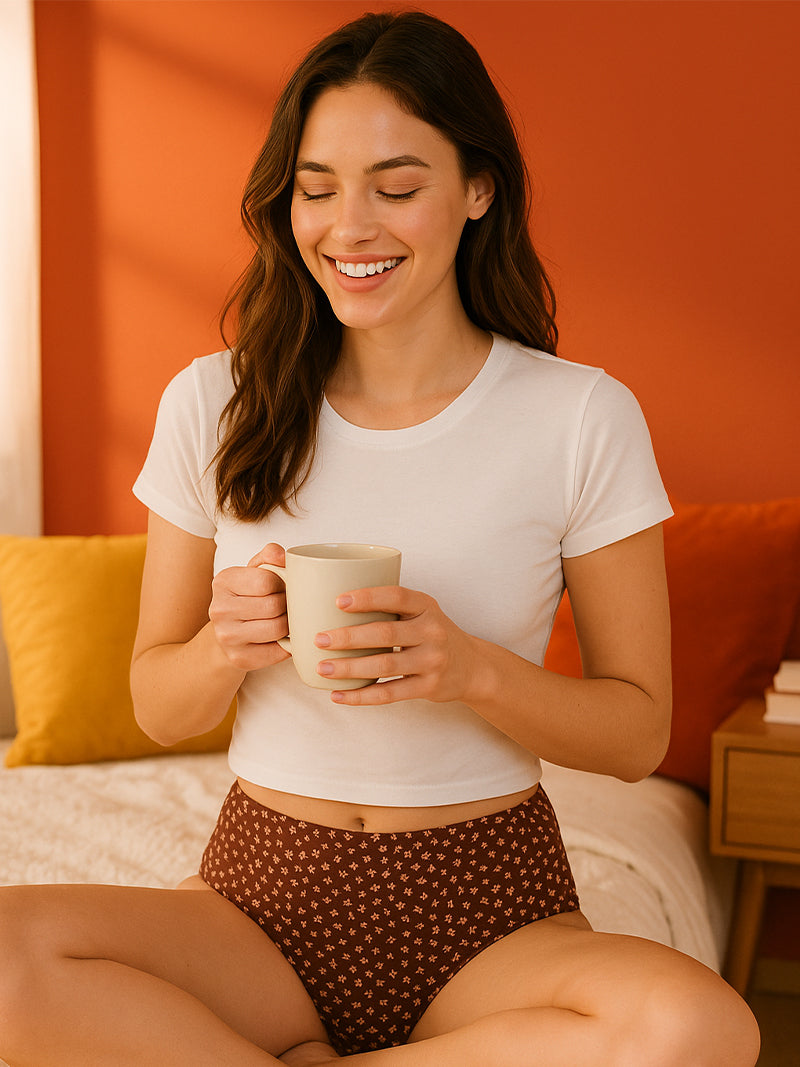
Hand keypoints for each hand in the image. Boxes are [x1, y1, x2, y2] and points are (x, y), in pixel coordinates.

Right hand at [207, 543, 290, 671]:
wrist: (227, 635)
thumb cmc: (248, 599)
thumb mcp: (255, 572)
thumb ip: (270, 555)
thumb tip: (283, 555)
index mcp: (223, 581)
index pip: (266, 581)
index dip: (282, 584)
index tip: (280, 588)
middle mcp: (219, 609)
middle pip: (274, 606)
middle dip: (288, 605)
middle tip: (287, 606)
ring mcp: (226, 636)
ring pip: (278, 628)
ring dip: (289, 625)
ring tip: (285, 620)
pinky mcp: (239, 658)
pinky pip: (278, 651)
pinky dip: (287, 644)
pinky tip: (281, 638)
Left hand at [313, 586, 482, 704]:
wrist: (472, 666)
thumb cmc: (432, 634)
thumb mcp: (422, 612)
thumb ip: (391, 607)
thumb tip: (332, 605)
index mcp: (427, 606)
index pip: (397, 596)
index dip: (368, 598)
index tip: (338, 601)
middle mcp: (432, 632)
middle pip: (385, 634)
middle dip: (349, 637)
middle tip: (319, 639)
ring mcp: (432, 661)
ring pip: (384, 665)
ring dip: (350, 668)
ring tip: (323, 668)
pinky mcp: (428, 687)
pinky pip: (389, 693)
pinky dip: (361, 696)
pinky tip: (338, 695)